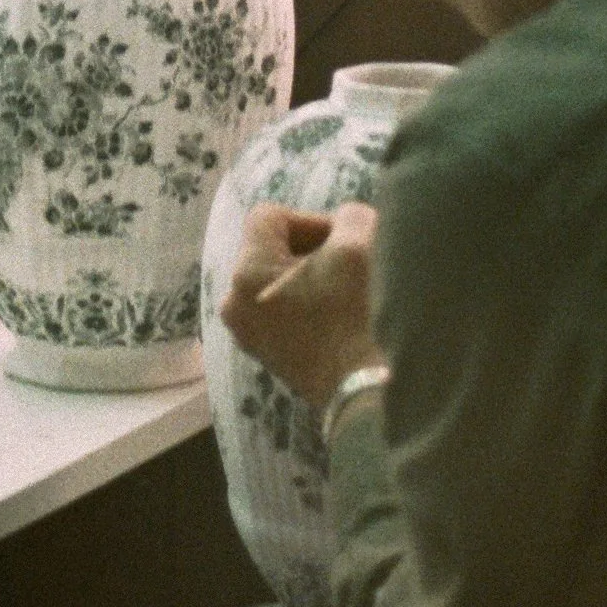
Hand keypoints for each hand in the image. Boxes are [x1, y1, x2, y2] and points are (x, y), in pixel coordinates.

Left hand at [220, 201, 379, 410]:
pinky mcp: (270, 359)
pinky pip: (283, 313)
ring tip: (347, 291)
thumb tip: (342, 227)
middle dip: (311, 250)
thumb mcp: (361, 242)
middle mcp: (236, 305)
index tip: (341, 243)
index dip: (309, 219)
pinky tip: (341, 317)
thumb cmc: (360, 311)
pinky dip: (309, 306)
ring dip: (312, 279)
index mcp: (247, 273)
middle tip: (349, 263)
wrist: (370, 390)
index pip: (268, 217)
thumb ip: (348, 217)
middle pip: (270, 252)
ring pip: (278, 283)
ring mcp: (250, 336)